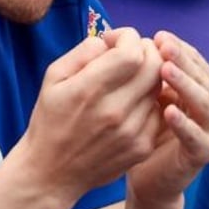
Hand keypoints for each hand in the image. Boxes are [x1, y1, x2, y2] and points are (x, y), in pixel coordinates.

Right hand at [11, 28, 163, 208]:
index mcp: (88, 90)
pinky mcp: (142, 147)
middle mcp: (114, 111)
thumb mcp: (53, 77)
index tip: (115, 40)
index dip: (128, 37)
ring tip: (128, 76)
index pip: (132, 52)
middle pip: (154, 66)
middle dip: (146, 49)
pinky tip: (131, 100)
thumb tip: (111, 41)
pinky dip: (148, 99)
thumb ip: (83, 51)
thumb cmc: (50, 118)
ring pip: (158, 87)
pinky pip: (157, 110)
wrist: (52, 171)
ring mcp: (131, 132)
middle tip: (131, 51)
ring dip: (148, 74)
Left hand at [125, 30, 208, 208]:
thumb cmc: (143, 126)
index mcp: (202, 87)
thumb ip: (147, 69)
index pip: (198, 61)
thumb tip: (130, 38)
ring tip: (164, 71)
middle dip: (184, 60)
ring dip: (187, 85)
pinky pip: (199, 139)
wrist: (145, 173)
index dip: (181, 48)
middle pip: (206, 78)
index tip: (159, 36)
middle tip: (163, 47)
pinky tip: (168, 111)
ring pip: (207, 104)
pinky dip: (185, 124)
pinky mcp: (203, 155)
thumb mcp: (144, 92)